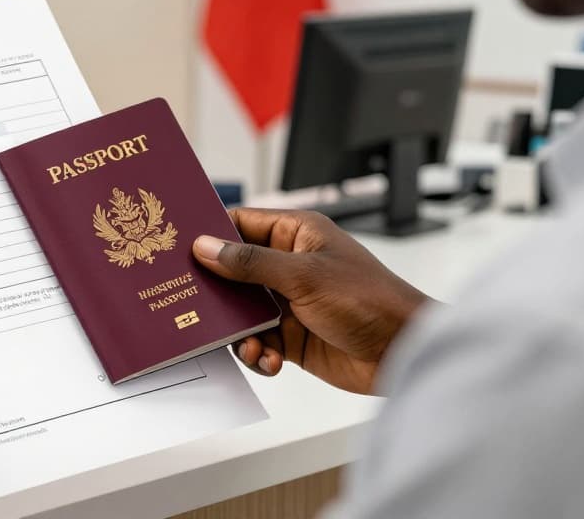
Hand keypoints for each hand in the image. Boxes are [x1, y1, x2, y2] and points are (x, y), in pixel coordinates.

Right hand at [193, 209, 431, 394]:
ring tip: (249, 344)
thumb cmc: (370, 300)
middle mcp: (290, 264)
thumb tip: (207, 248)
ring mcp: (290, 301)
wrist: (404, 352)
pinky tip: (270, 360)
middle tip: (192, 303)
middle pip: (234, 271)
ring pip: (241, 312)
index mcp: (296, 234)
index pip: (241, 224)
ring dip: (238, 331)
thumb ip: (250, 263)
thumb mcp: (304, 276)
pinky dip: (257, 353)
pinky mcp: (293, 336)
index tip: (179, 246)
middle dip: (216, 291)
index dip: (211, 233)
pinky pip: (258, 341)